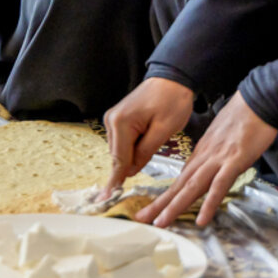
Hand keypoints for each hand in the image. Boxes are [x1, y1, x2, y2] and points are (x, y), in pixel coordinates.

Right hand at [103, 77, 195, 194]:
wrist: (173, 77)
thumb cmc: (172, 100)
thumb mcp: (164, 129)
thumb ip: (145, 152)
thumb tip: (131, 170)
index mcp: (120, 123)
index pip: (119, 159)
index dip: (115, 181)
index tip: (105, 200)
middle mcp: (111, 120)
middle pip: (118, 156)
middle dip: (130, 166)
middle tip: (144, 170)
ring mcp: (113, 119)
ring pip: (120, 150)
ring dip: (133, 156)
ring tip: (153, 143)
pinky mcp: (119, 119)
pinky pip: (123, 142)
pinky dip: (132, 148)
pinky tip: (147, 141)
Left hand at [134, 91, 276, 227]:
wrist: (257, 101)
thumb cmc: (243, 117)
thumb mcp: (221, 137)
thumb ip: (213, 153)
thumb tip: (208, 166)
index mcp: (201, 153)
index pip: (179, 179)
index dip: (164, 196)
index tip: (151, 208)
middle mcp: (204, 158)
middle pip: (179, 185)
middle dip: (160, 204)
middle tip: (142, 219)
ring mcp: (218, 160)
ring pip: (192, 187)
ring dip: (175, 206)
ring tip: (161, 222)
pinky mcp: (233, 161)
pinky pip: (219, 186)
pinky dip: (209, 203)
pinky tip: (202, 220)